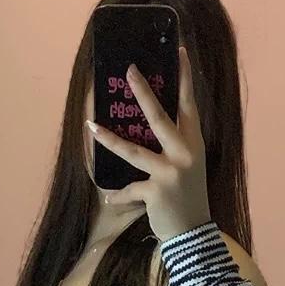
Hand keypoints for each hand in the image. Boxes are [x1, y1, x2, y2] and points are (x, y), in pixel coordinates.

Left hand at [87, 46, 211, 244]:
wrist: (194, 234)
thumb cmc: (189, 197)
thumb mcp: (189, 167)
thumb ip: (174, 146)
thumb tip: (147, 126)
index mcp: (194, 144)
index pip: (189, 105)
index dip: (185, 78)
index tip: (181, 51)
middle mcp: (184, 154)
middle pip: (159, 117)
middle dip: (143, 92)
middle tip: (130, 70)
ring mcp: (170, 172)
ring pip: (133, 150)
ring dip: (109, 139)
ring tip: (90, 127)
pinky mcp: (156, 191)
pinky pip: (128, 189)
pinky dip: (118, 195)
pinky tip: (110, 198)